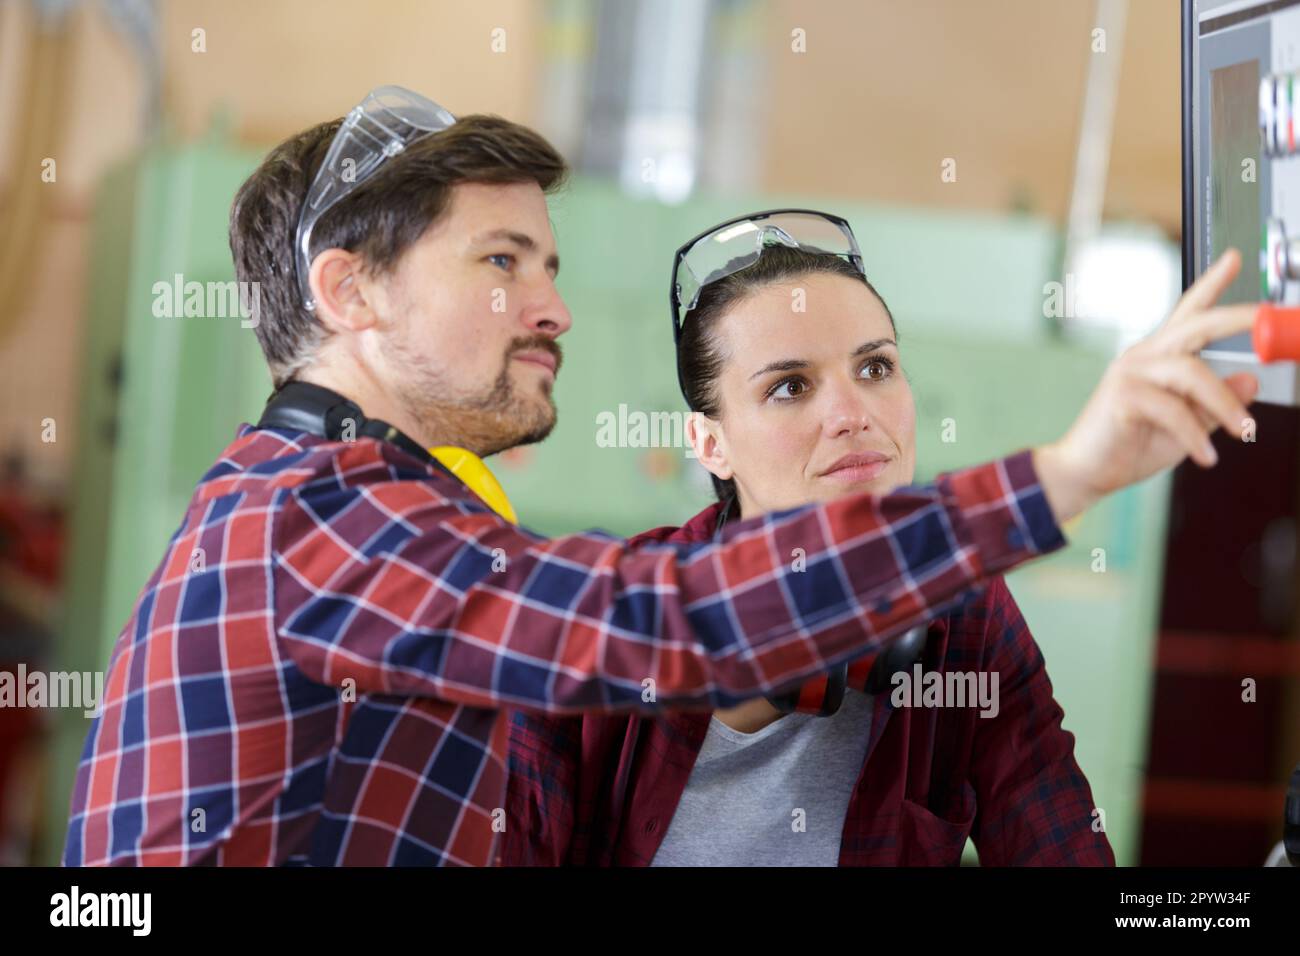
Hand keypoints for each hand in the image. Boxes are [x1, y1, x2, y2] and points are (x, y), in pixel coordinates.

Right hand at [1034, 247, 1259, 523]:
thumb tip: (1250, 380)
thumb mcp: (1187, 426)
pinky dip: (1195, 435)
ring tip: (1243, 431)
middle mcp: (1143, 356)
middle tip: (1264, 315)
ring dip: (1225, 405)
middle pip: (1195, 324)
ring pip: (1193, 373)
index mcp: (1158, 358)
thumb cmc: (1128, 448)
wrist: (1085, 473)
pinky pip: (1173, 410)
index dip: (1212, 285)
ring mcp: (1130, 373)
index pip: (1188, 313)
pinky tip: (1205, 455)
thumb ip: (1215, 404)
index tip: (1233, 259)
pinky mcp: (1122, 396)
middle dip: (1235, 316)